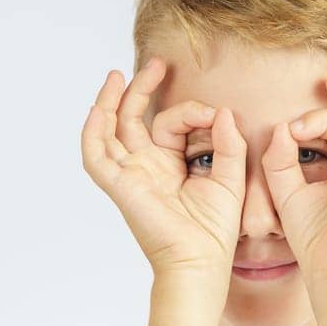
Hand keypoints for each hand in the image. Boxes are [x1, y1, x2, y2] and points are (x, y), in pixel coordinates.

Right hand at [81, 57, 246, 280]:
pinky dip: (93, 131)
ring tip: (119, 74)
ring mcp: (130, 174)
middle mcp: (146, 166)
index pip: (173, 125)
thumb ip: (230, 144)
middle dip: (143, 90)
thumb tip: (223, 111)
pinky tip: (99, 108)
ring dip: (111, 101)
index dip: (194, 112)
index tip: (216, 114)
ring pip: (110, 130)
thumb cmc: (216, 229)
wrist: (202, 261)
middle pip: (135, 119)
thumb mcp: (232, 177)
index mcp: (171, 165)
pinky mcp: (120, 185)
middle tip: (159, 64)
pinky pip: (96, 155)